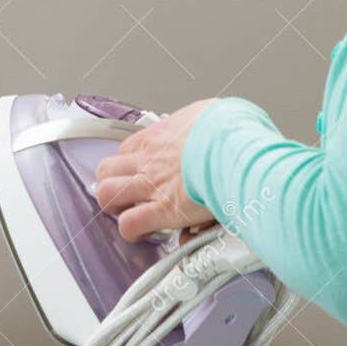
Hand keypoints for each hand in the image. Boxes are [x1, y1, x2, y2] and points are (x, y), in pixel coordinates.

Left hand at [94, 98, 220, 241]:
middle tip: (124, 194)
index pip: (128, 148)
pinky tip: (143, 231)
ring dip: (114, 206)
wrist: (239, 144)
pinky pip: (130, 223)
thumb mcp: (213, 114)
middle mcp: (151, 159)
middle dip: (111, 183)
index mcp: (162, 135)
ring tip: (129, 213)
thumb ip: (204, 125)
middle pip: (107, 169)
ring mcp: (153, 184)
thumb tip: (208, 130)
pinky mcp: (164, 209)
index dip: (129, 163)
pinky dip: (132, 230)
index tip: (138, 171)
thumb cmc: (233, 129)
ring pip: (107, 194)